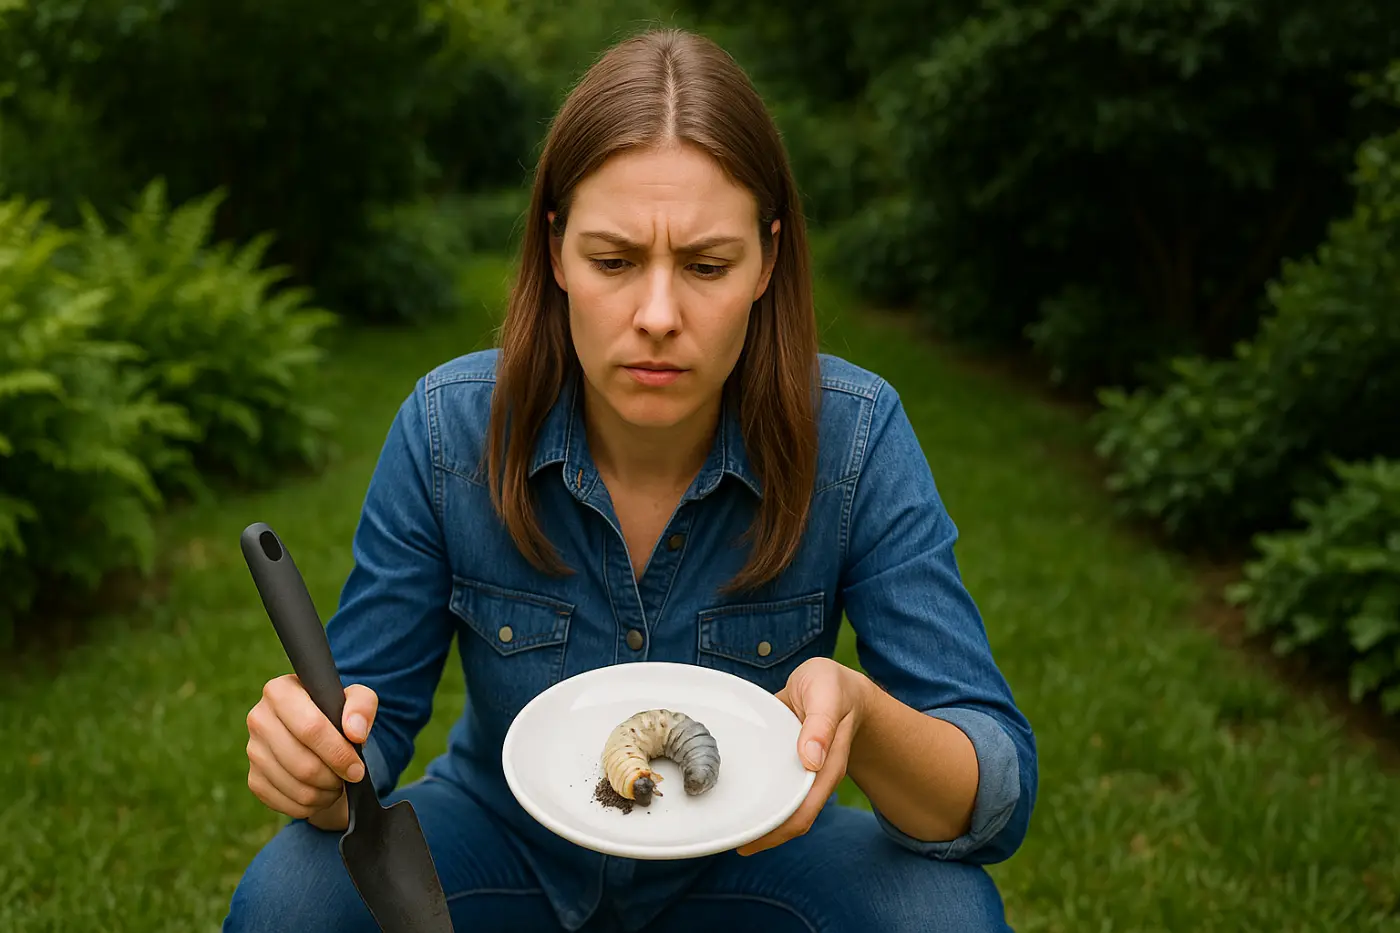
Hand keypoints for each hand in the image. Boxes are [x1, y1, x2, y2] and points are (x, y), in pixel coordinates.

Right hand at [244, 673, 377, 829]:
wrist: (316, 735)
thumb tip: (354, 732)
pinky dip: (309, 805)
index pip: (310, 728)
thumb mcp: (358, 699)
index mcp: (280, 691)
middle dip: (333, 777)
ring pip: (294, 786)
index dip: (337, 753)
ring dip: (324, 793)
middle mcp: (259, 718)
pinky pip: (284, 803)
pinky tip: (321, 792)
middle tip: (349, 777)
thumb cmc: (338, 713)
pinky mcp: (253, 778)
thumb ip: (362, 706)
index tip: (357, 768)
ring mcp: (253, 750)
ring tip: (337, 783)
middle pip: (302, 763)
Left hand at [735, 657, 873, 855]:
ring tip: (724, 824)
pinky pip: (769, 784)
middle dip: (761, 833)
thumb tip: (811, 760)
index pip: (803, 812)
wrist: (836, 683)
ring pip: (777, 804)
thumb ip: (821, 723)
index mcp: (827, 768)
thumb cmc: (833, 688)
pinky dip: (753, 792)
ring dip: (755, 816)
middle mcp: (812, 776)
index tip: (747, 842)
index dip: (777, 831)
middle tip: (726, 839)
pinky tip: (731, 793)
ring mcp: (797, 771)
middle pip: (788, 818)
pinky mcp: (784, 762)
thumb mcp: (826, 695)